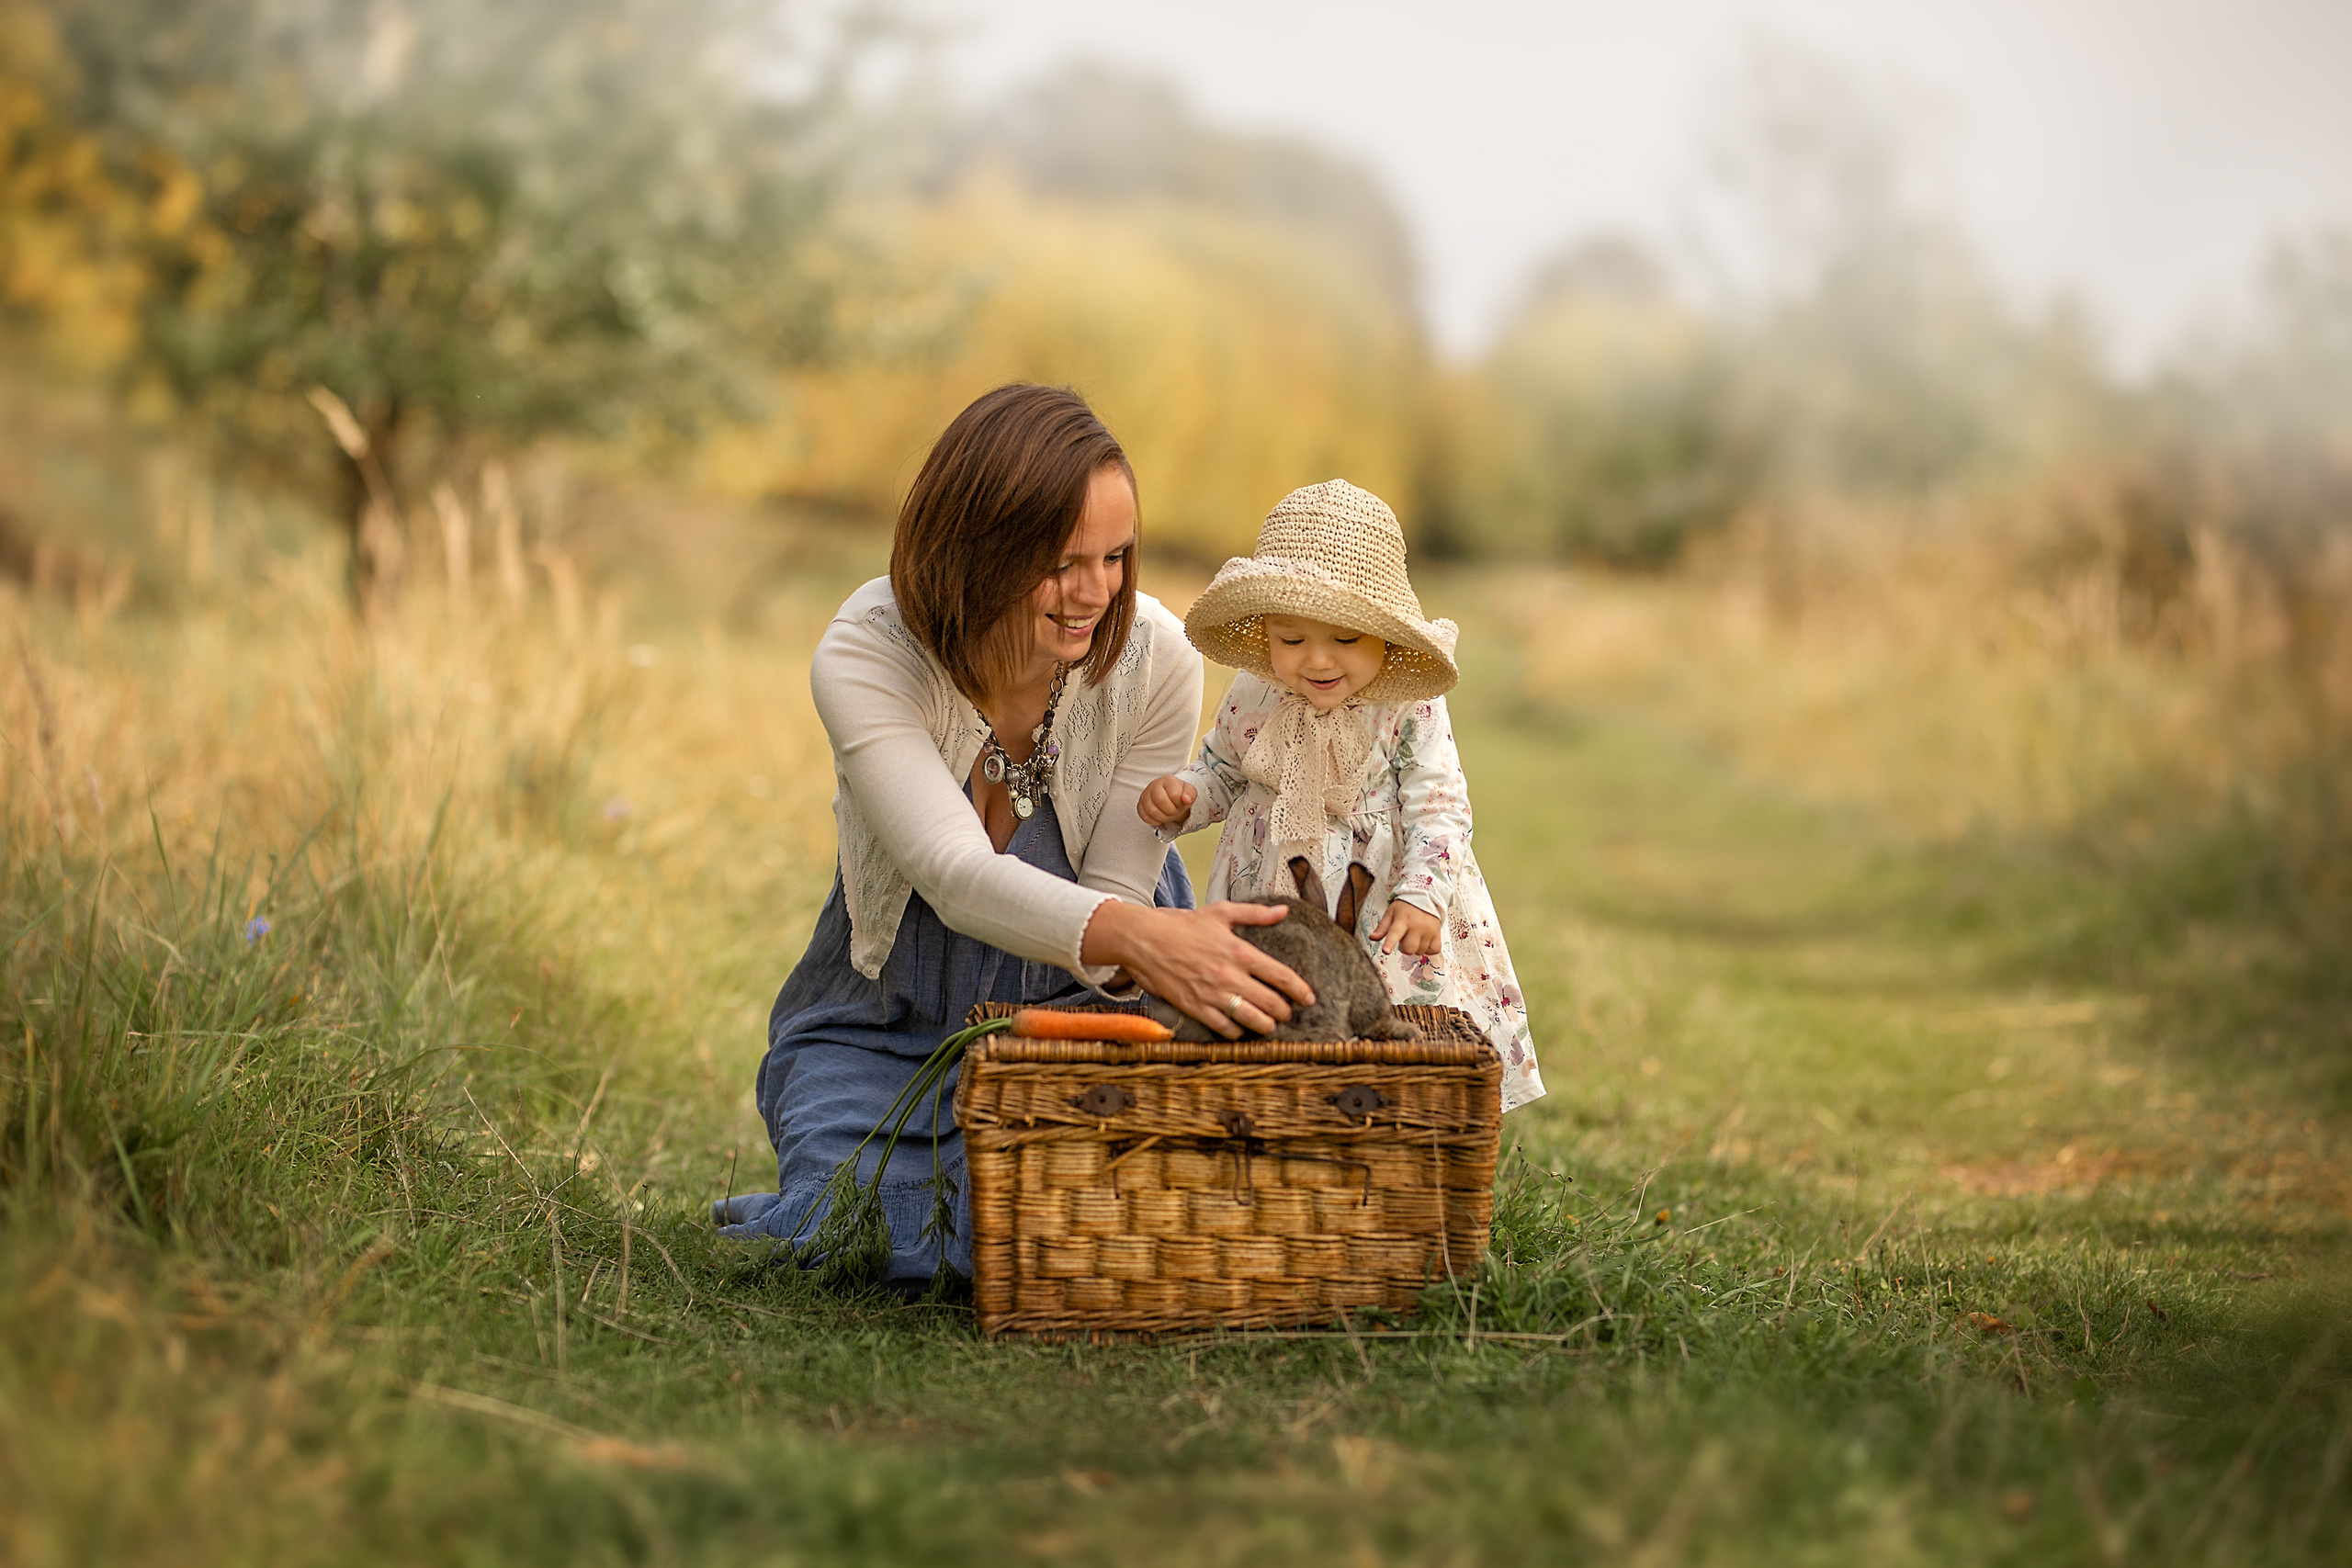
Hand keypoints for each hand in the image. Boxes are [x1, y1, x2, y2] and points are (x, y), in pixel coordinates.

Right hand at [1081, 900, 1315, 1038]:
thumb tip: (1283, 911)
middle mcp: (1229, 976)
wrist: (1145, 940)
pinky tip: (1240, 1028)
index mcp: (1240, 952)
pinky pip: (1225, 1028)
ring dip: (1265, 1026)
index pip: (1281, 976)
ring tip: (1269, 1024)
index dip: (1300, 991)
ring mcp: (1212, 994)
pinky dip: (1237, 1032)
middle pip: (1271, 1003)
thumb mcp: (1221, 912)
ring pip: (1251, 1020)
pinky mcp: (1195, 1007)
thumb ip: (1255, 914)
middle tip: (1287, 1013)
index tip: (1309, 998)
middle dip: (1285, 1012)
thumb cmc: (1183, 925)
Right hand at [1137, 774, 1197, 827]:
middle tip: (1174, 811)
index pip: (1174, 794)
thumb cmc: (1180, 795)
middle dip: (1171, 811)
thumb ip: (1190, 794)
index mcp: (1168, 780)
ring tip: (1168, 815)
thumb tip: (1186, 799)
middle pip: (1161, 800)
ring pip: (1151, 810)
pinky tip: (1160, 818)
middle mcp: (1154, 785)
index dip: (1179, 804)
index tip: (1181, 804)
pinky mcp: (1140, 805)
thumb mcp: (1189, 793)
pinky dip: (1154, 821)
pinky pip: (1144, 816)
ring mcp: (1145, 795)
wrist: (1170, 798)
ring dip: (1163, 817)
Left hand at [1371, 899, 1442, 957]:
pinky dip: (1428, 949)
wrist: (1426, 897)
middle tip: (1404, 937)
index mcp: (1402, 919)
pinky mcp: (1438, 934)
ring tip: (1414, 936)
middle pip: (1408, 949)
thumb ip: (1382, 927)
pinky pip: (1433, 950)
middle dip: (1403, 947)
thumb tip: (1372, 938)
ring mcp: (1429, 930)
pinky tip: (1424, 941)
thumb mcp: (1391, 913)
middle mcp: (1417, 925)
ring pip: (1420, 951)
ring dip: (1415, 948)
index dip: (1389, 943)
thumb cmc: (1405, 908)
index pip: (1395, 933)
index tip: (1385, 951)